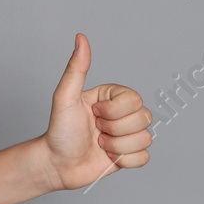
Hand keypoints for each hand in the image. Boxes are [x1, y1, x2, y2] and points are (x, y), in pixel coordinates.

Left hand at [39, 32, 151, 190]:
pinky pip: (144, 157)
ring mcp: (128, 133)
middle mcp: (123, 113)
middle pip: (144, 118)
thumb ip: (76, 68)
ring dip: (117, 146)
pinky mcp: (130, 154)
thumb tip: (81, 38)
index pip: (134, 99)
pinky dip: (124, 160)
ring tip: (99, 143)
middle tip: (95, 131)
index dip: (114, 111)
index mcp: (112, 96)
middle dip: (115, 130)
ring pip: (145, 138)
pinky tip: (108, 156)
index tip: (93, 114)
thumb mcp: (65, 97)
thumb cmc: (59, 131)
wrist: (58, 165)